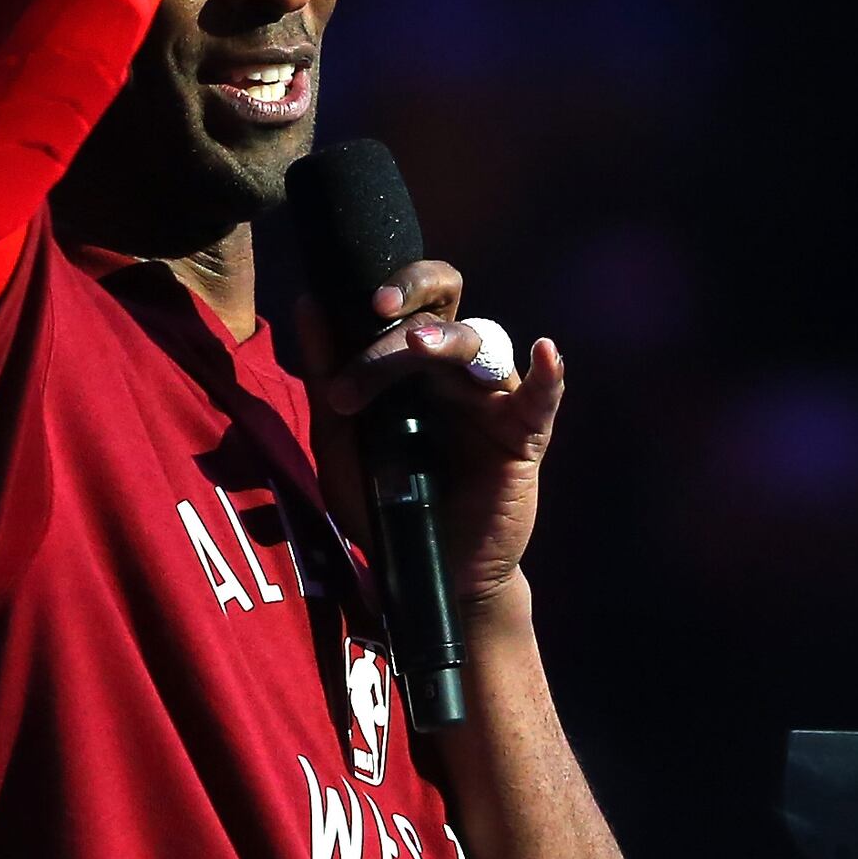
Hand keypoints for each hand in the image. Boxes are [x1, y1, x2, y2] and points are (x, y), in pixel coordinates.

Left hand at [300, 259, 568, 611]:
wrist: (418, 568)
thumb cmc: (380, 501)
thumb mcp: (340, 442)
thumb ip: (327, 377)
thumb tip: (310, 303)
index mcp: (407, 365)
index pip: (404, 304)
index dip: (385, 290)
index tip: (342, 303)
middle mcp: (450, 371)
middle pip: (446, 305)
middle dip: (417, 290)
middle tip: (381, 307)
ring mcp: (488, 399)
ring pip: (480, 343)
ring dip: (448, 339)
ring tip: (417, 347)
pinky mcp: (521, 435)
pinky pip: (541, 399)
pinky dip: (547, 374)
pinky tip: (545, 353)